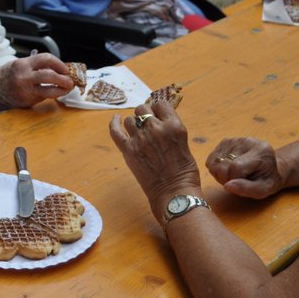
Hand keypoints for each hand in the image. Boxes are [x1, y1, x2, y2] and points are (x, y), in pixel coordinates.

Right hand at [0, 52, 75, 107]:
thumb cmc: (6, 76)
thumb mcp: (18, 64)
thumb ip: (35, 65)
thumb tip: (56, 68)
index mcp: (22, 64)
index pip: (46, 59)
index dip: (59, 63)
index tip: (64, 68)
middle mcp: (24, 77)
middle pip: (50, 76)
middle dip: (63, 78)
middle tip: (69, 80)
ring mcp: (25, 90)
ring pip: (50, 91)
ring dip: (61, 90)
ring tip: (66, 88)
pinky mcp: (27, 101)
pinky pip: (43, 97)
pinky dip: (50, 95)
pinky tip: (51, 92)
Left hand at [109, 97, 201, 221]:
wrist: (174, 193)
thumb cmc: (184, 171)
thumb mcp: (184, 142)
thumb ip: (170, 128)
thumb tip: (158, 117)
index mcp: (174, 126)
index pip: (160, 104)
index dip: (159, 109)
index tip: (159, 115)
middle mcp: (155, 129)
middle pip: (142, 109)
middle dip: (145, 115)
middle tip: (149, 125)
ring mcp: (139, 139)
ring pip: (129, 119)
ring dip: (134, 124)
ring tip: (139, 132)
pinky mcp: (128, 150)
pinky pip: (115, 130)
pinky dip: (114, 123)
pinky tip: (116, 118)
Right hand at [204, 137, 284, 198]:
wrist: (269, 167)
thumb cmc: (267, 180)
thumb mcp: (264, 189)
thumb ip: (247, 189)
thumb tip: (227, 186)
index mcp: (261, 150)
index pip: (236, 166)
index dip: (234, 180)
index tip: (242, 185)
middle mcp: (246, 141)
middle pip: (223, 165)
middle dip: (226, 179)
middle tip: (237, 182)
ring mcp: (233, 140)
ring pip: (214, 163)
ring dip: (220, 175)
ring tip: (234, 177)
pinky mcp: (225, 142)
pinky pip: (211, 160)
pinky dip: (216, 169)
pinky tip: (228, 170)